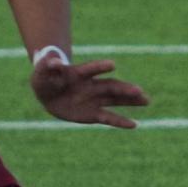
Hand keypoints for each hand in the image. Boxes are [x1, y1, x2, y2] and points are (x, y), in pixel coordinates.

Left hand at [31, 54, 149, 128]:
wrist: (48, 94)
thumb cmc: (45, 79)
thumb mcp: (41, 72)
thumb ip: (47, 66)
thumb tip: (53, 62)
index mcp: (79, 73)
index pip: (91, 69)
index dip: (100, 67)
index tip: (112, 65)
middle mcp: (92, 85)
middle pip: (110, 86)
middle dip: (124, 88)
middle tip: (138, 90)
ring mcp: (94, 99)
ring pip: (115, 100)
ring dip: (130, 100)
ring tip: (146, 100)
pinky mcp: (93, 113)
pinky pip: (109, 117)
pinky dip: (120, 121)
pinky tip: (134, 124)